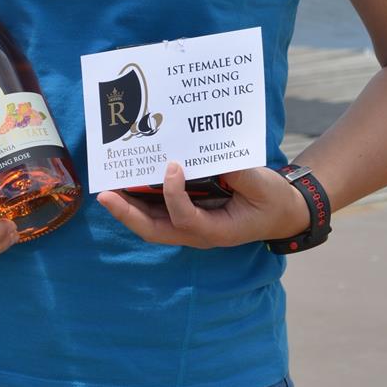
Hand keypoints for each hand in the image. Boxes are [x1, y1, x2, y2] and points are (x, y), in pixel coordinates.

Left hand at [97, 162, 309, 249]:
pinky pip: (158, 210)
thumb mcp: (261, 185)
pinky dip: (141, 198)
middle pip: (154, 229)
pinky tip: (130, 179)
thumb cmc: (271, 200)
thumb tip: (213, 154)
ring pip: (151, 222)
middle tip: (105, 194)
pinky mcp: (189, 214)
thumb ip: (239, 173)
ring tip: (107, 186)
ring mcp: (190, 226)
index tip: (173, 164)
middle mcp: (197, 232)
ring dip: (128, 206)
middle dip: (128, 213)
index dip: (173, 193)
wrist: (281, 213)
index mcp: (216, 230)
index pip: (185, 217)